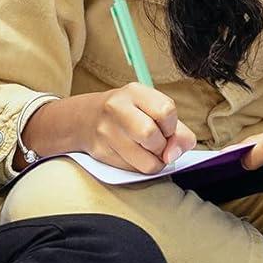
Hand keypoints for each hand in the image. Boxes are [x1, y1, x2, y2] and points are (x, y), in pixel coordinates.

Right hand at [77, 84, 195, 173]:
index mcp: (135, 92)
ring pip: (146, 161)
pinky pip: (133, 171)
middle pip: (151, 135)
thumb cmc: (129, 114)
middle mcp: (117, 108)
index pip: (166, 111)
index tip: (167, 130)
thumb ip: (177, 130)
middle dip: (162, 147)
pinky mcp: (101, 152)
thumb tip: (177, 152)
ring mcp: (106, 131)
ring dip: (154, 162)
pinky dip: (140, 167)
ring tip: (148, 153)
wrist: (85, 119)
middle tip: (158, 145)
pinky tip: (134, 156)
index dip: (173, 127)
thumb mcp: (152, 109)